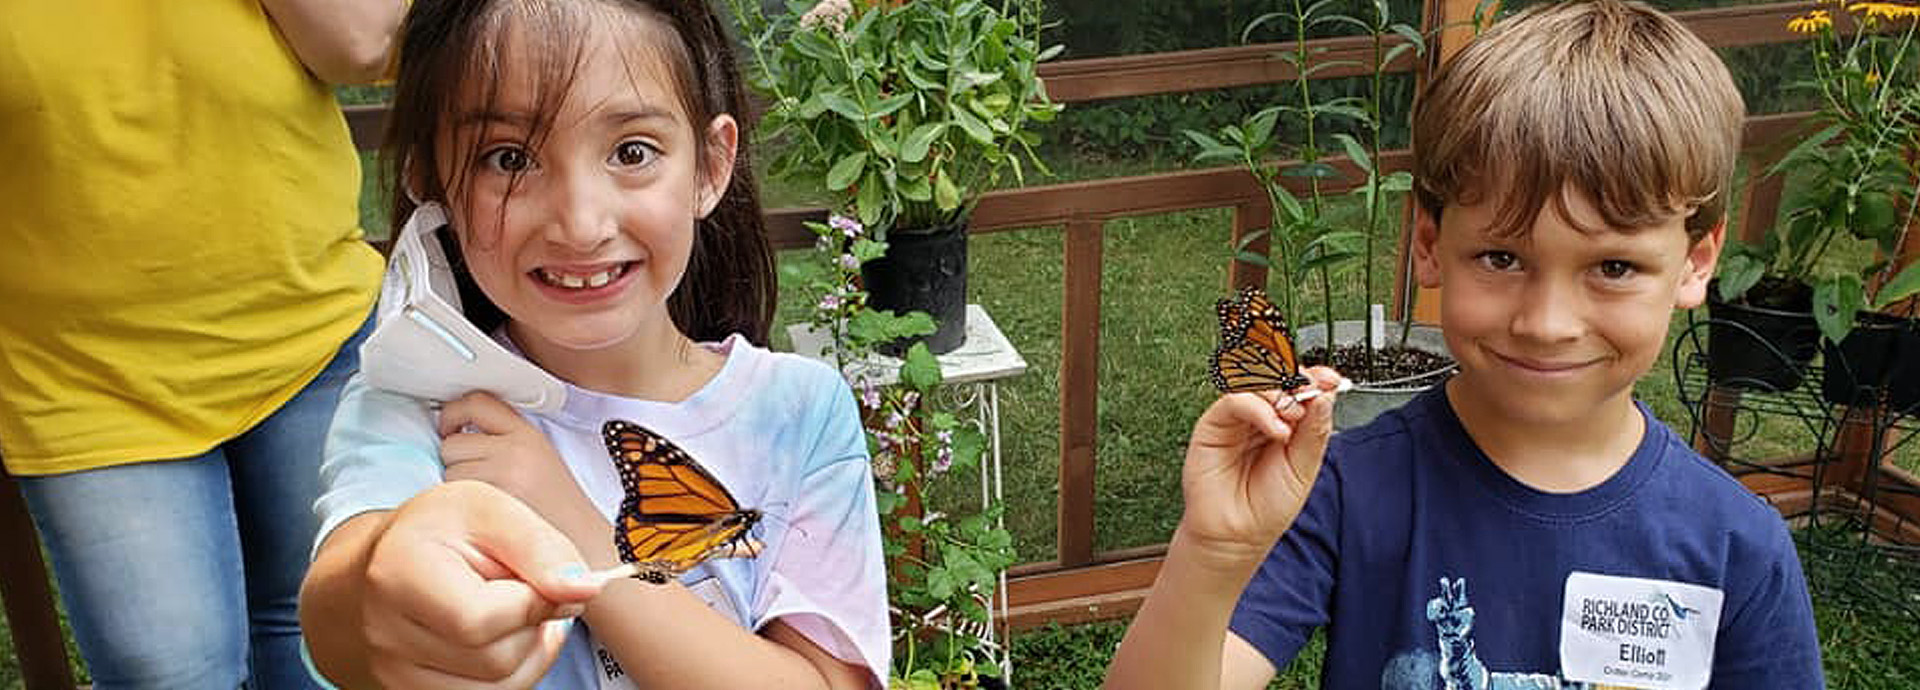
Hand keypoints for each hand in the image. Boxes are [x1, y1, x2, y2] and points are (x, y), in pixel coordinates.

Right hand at [359, 481, 602, 687]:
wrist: (373, 571)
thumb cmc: (435, 534)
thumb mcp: (488, 510)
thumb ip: (540, 547)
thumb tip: (585, 589)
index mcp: (398, 573)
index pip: (481, 619)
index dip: (531, 603)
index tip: (539, 579)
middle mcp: (385, 633)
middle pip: (496, 660)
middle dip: (531, 626)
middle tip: (521, 591)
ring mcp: (393, 674)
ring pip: (499, 689)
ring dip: (526, 652)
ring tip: (511, 613)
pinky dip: (510, 673)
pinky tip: (500, 639)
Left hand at [437, 391, 603, 551]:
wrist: (580, 541)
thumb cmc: (556, 506)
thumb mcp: (537, 457)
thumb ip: (502, 438)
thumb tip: (453, 430)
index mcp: (528, 434)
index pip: (476, 402)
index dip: (453, 414)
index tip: (450, 429)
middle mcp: (515, 450)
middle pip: (452, 443)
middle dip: (455, 460)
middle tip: (476, 477)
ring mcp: (503, 477)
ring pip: (447, 471)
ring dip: (455, 485)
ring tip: (484, 498)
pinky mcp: (491, 503)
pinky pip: (453, 496)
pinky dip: (459, 505)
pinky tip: (481, 513)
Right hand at [1176, 366, 1340, 568]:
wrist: (1238, 535)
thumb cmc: (1267, 506)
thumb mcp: (1305, 467)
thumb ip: (1315, 429)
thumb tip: (1325, 394)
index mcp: (1286, 422)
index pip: (1299, 386)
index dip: (1315, 378)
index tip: (1330, 380)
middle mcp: (1261, 416)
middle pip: (1276, 377)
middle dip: (1297, 380)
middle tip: (1310, 394)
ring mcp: (1237, 419)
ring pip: (1254, 382)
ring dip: (1279, 394)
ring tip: (1291, 421)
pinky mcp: (1213, 424)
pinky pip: (1235, 400)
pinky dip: (1259, 408)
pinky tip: (1275, 430)